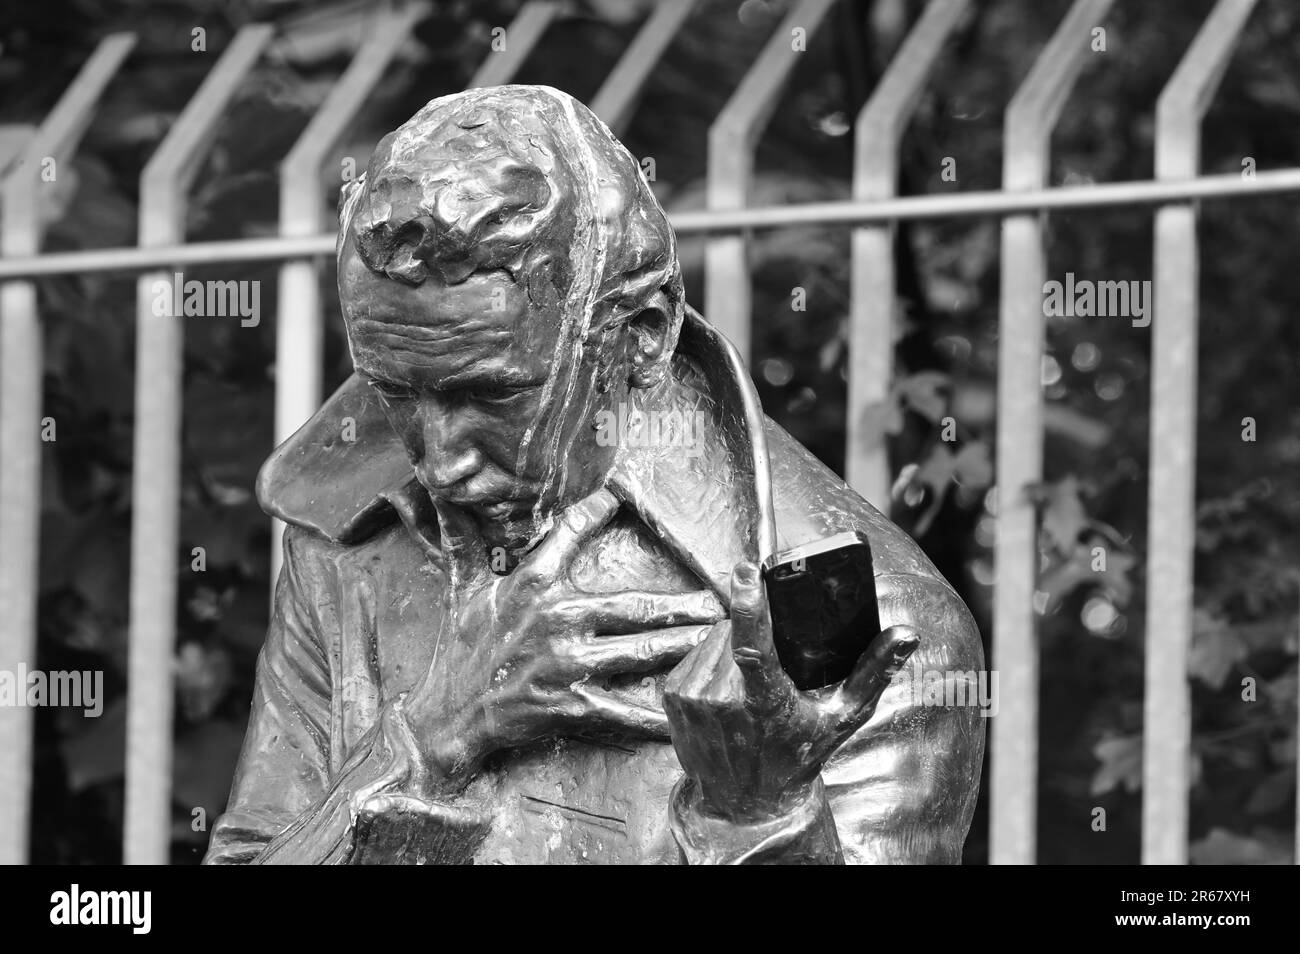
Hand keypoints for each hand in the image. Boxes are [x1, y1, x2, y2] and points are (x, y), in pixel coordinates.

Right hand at [403, 488, 724, 788]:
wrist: (450, 715)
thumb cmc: (463, 648)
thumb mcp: (462, 587)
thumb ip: (460, 537)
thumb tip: (436, 488)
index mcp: (532, 584)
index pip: (569, 533)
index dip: (597, 509)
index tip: (623, 491)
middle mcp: (554, 618)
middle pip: (632, 606)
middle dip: (681, 605)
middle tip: (719, 601)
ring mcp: (565, 664)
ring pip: (638, 653)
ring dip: (682, 648)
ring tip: (718, 641)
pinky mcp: (569, 705)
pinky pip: (621, 710)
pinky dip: (655, 716)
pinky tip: (685, 714)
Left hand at [663, 561, 918, 821]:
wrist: (744, 804)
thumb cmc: (798, 756)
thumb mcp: (841, 718)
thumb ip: (873, 673)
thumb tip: (906, 635)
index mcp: (766, 702)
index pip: (753, 645)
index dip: (749, 604)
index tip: (747, 571)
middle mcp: (723, 700)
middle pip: (736, 633)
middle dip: (753, 632)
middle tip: (771, 665)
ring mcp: (693, 699)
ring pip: (713, 639)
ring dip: (730, 647)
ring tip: (748, 682)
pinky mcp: (672, 697)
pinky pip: (695, 655)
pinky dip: (712, 661)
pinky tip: (726, 689)